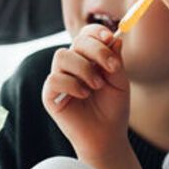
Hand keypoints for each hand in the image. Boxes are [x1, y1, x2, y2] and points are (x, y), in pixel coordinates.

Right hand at [42, 24, 128, 160]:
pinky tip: (84, 95)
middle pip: (75, 42)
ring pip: (62, 57)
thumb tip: (115, 38)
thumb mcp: (119, 81)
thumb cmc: (113, 108)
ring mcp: (59, 80)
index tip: (110, 37)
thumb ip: (115, 60)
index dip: (96, 32)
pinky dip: (72, 85)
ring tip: (97, 86)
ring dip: (84, 69)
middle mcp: (71, 66)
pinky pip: (54, 79)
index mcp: (88, 59)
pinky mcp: (49, 96)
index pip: (86, 35)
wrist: (107, 136)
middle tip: (111, 67)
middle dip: (96, 50)